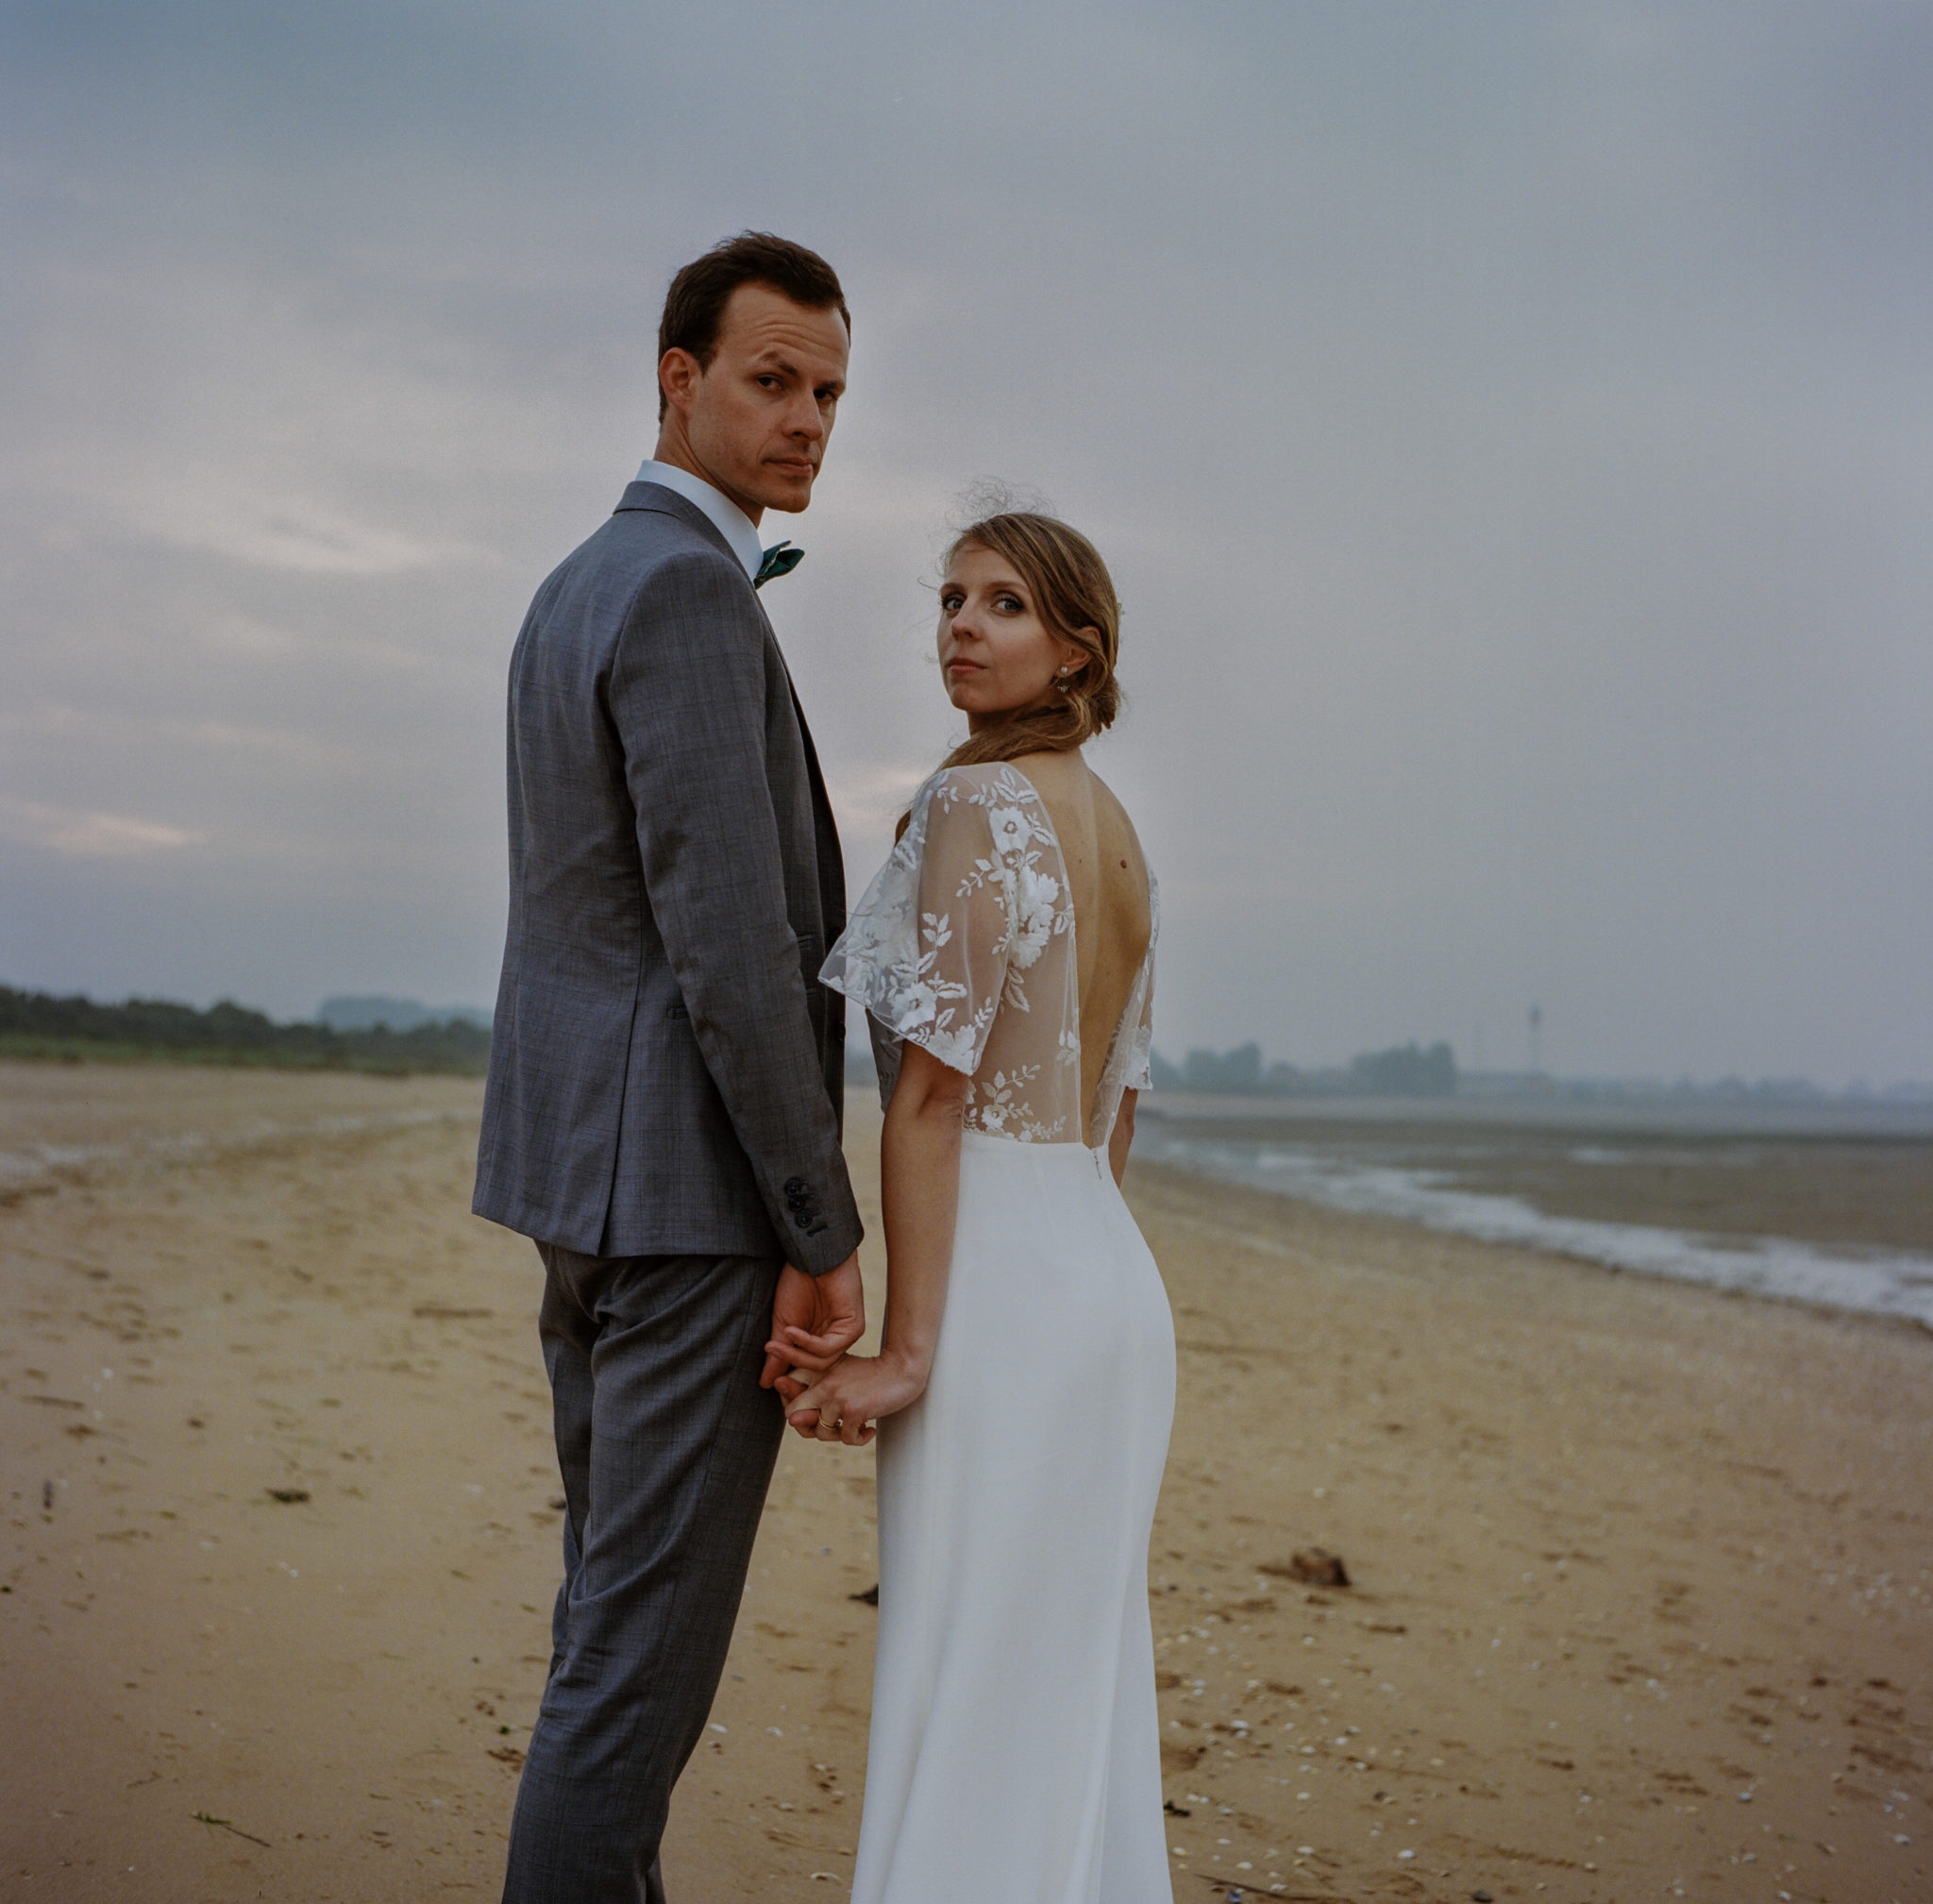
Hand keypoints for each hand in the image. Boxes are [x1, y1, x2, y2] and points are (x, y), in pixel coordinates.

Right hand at [760, 1252, 864, 1392]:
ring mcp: (845, 1335)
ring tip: (776, 1344)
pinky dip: (807, 1342)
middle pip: (813, 1370)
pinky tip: (792, 1331)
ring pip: (821, 1362)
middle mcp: (833, 1340)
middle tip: (771, 1360)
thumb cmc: (798, 1282)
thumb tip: (764, 1383)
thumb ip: (778, 1353)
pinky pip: (829, 1348)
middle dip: (790, 1368)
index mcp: (818, 1340)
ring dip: (796, 1356)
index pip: (806, 1370)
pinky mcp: (854, 1328)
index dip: (787, 1377)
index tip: (765, 1382)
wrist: (812, 1256)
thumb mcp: (782, 1323)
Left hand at [787, 1352, 928, 1446]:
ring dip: (838, 1436)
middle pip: (793, 1415)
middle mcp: (822, 1383)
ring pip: (821, 1433)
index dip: (797, 1410)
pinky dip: (860, 1439)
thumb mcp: (840, 1376)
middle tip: (830, 1427)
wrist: (901, 1369)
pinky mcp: (853, 1410)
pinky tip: (870, 1429)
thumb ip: (816, 1396)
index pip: (788, 1396)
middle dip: (806, 1427)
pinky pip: (847, 1439)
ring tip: (853, 1428)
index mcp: (816, 1371)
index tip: (816, 1413)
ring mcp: (837, 1397)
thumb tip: (791, 1421)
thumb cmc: (871, 1374)